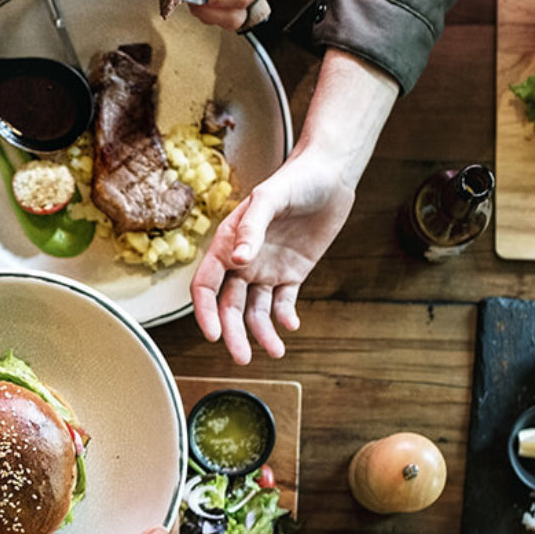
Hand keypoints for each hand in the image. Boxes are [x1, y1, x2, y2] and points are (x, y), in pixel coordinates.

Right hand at [190, 50, 398, 363]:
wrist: (330, 175)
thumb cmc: (295, 179)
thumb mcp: (270, 198)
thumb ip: (252, 227)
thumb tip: (238, 260)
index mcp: (228, 243)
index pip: (205, 284)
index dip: (205, 310)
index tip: (213, 333)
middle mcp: (243, 261)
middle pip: (229, 305)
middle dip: (233, 333)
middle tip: (242, 358)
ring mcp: (267, 269)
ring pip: (255, 310)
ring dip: (261, 332)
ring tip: (275, 350)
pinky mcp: (292, 273)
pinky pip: (283, 303)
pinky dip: (284, 317)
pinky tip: (291, 325)